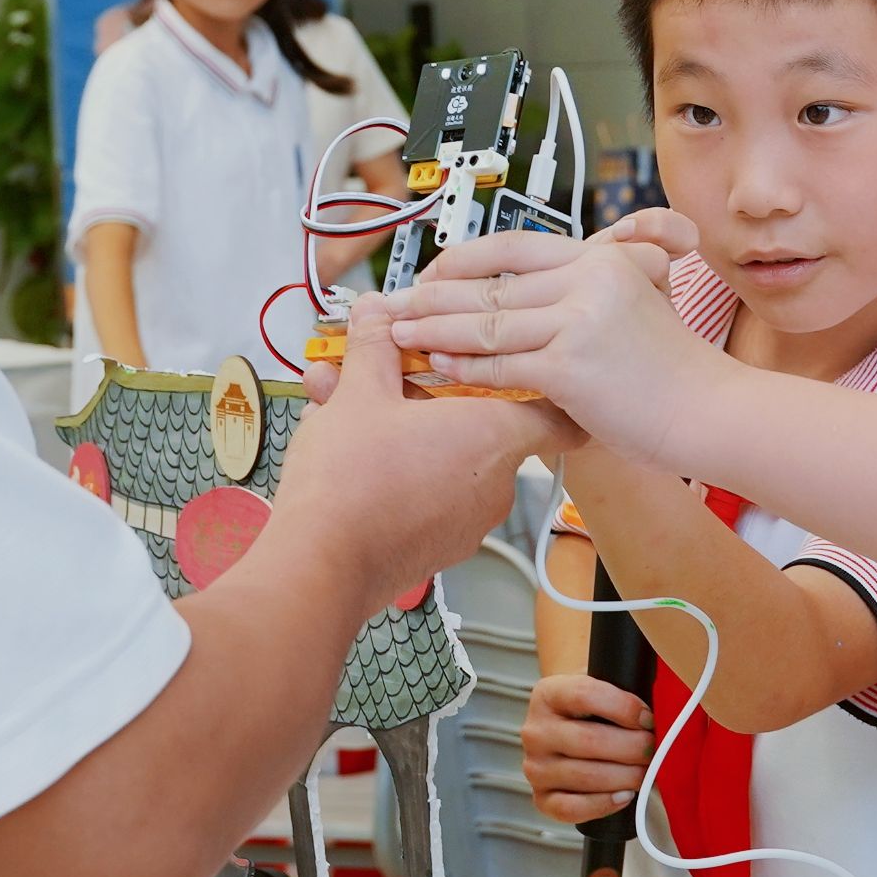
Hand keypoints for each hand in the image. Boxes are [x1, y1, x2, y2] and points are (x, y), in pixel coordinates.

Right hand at [272, 303, 571, 616]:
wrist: (321, 564)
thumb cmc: (352, 479)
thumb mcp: (360, 392)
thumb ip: (375, 346)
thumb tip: (376, 312)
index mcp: (493, 437)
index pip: (554, 414)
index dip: (540, 388)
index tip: (523, 372)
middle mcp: (494, 483)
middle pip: (478, 423)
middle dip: (426, 391)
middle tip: (381, 371)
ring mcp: (467, 521)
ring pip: (442, 454)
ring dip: (397, 424)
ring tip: (336, 403)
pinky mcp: (435, 545)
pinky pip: (425, 489)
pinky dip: (393, 465)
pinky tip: (339, 444)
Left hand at [365, 218, 712, 459]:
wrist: (711, 410)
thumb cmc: (672, 373)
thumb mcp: (635, 305)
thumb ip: (586, 292)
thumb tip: (531, 296)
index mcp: (600, 261)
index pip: (513, 248)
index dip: (464, 260)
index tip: (431, 273)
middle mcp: (587, 280)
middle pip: (490, 284)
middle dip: (435, 296)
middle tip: (396, 305)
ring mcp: (578, 321)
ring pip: (487, 322)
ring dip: (435, 329)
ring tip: (401, 334)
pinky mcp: (570, 365)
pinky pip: (500, 365)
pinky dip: (464, 368)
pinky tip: (438, 367)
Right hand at [522, 672, 654, 825]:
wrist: (570, 728)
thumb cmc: (595, 708)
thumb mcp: (605, 685)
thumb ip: (626, 690)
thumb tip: (662, 713)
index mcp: (548, 694)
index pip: (586, 696)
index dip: (624, 708)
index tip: (648, 718)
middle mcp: (536, 731)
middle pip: (589, 740)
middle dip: (633, 747)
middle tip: (655, 749)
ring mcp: (536, 767)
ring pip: (586, 776)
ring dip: (626, 776)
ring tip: (646, 772)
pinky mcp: (542, 798)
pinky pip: (571, 808)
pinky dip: (603, 804)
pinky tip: (624, 795)